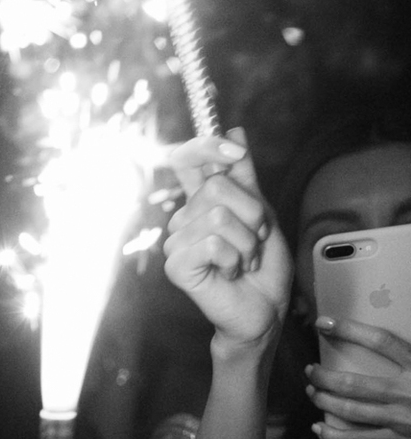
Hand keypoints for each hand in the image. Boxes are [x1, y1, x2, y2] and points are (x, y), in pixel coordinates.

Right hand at [163, 130, 290, 354]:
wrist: (263, 308)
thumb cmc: (262, 266)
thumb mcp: (261, 211)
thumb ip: (244, 175)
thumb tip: (234, 130)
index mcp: (200, 202)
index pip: (187, 159)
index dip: (206, 146)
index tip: (236, 150)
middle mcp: (184, 218)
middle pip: (215, 187)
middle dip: (251, 213)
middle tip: (253, 240)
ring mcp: (176, 242)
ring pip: (219, 217)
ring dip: (247, 242)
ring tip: (243, 260)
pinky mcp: (176, 266)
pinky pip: (213, 243)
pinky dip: (234, 259)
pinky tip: (229, 273)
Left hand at [306, 316, 410, 438]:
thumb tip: (409, 306)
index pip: (381, 342)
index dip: (350, 330)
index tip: (324, 323)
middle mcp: (408, 394)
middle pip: (354, 384)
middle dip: (325, 376)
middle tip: (311, 370)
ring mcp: (401, 421)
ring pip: (350, 412)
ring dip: (324, 402)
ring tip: (312, 391)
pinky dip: (334, 437)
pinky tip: (319, 429)